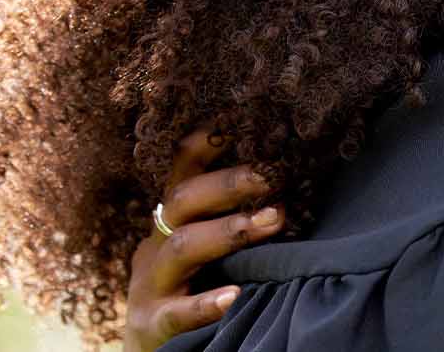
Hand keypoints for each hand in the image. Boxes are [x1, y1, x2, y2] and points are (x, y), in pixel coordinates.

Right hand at [122, 128, 285, 351]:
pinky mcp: (151, 323)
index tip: (239, 120)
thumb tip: (293, 189)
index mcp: (171, 222)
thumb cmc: (192, 293)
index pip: (182, 170)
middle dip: (230, 183)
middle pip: (184, 200)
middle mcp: (156, 245)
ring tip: (272, 221)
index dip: (206, 143)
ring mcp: (150, 284)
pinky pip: (176, 311)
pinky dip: (205, 303)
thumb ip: (234, 222)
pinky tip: (235, 296)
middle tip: (274, 176)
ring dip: (229, 231)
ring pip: (182, 246)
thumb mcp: (206, 253)